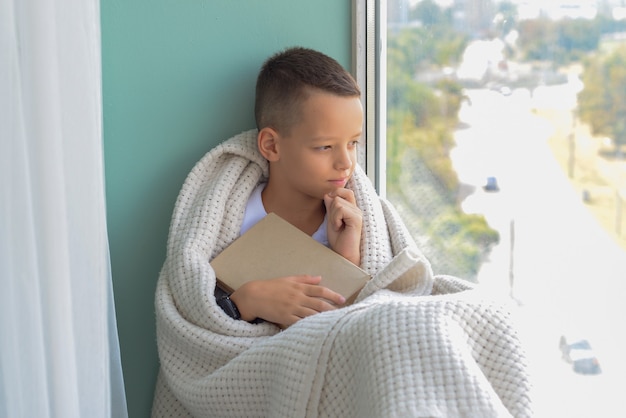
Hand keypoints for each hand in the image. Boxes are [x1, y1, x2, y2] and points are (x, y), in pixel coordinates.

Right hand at [229, 275, 345, 326]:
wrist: (254, 296)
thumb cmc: (271, 287)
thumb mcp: (288, 279)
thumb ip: (304, 279)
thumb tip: (320, 278)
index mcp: (299, 287)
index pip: (320, 290)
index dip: (332, 295)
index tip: (342, 299)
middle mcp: (298, 298)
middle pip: (319, 304)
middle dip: (332, 309)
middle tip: (342, 313)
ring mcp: (292, 308)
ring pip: (312, 315)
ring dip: (324, 318)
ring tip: (334, 323)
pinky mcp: (286, 318)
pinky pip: (300, 323)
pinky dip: (309, 326)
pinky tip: (317, 329)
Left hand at [323, 189, 361, 265]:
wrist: (343, 254)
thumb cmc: (338, 240)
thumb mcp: (331, 220)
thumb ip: (330, 207)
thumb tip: (328, 194)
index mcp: (351, 208)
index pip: (343, 191)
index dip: (333, 196)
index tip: (331, 213)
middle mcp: (356, 209)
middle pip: (337, 195)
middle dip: (331, 209)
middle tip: (335, 223)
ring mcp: (357, 213)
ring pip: (337, 202)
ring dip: (332, 216)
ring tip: (337, 227)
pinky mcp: (357, 218)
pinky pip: (340, 209)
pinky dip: (335, 219)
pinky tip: (339, 228)